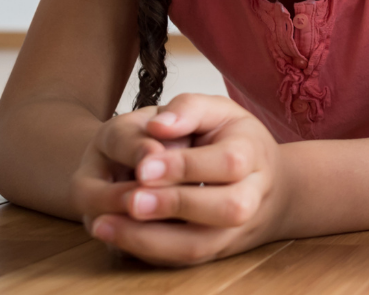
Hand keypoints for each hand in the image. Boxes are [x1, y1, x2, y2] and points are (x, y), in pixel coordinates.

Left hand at [75, 93, 287, 265]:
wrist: (262, 184)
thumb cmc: (231, 141)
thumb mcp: (216, 111)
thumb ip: (188, 108)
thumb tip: (158, 125)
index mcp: (254, 155)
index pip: (229, 162)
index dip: (187, 166)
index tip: (144, 166)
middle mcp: (252, 197)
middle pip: (227, 208)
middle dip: (176, 205)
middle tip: (132, 200)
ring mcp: (234, 230)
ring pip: (201, 245)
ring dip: (151, 239)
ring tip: (105, 224)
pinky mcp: (212, 251)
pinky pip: (181, 260)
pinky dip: (146, 251)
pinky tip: (114, 235)